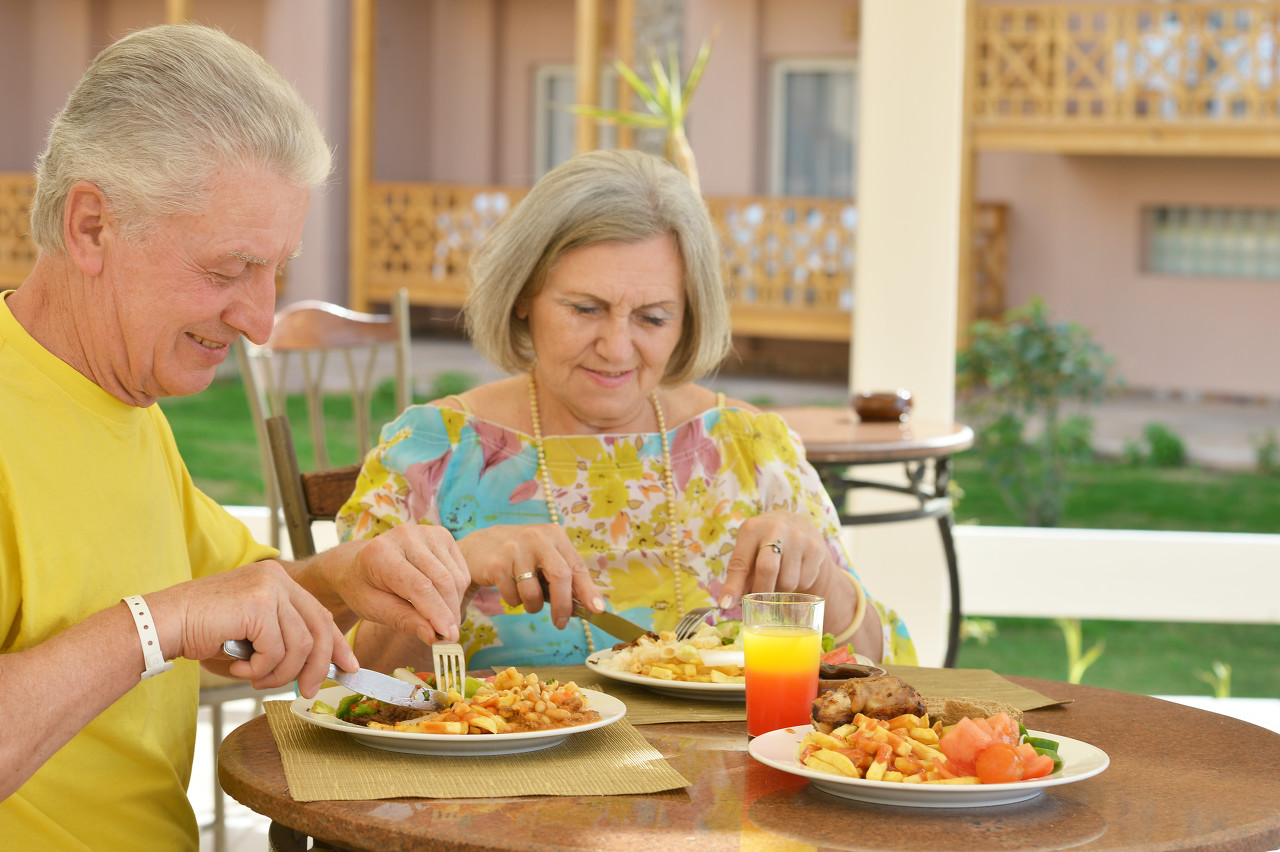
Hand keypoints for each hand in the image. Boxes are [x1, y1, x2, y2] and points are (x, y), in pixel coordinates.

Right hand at [154, 561, 356, 697]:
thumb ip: (282, 644)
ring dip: (279, 673)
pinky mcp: (259, 603)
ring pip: (300, 644)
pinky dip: (261, 669)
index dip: (336, 643)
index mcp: (278, 581)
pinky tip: (240, 669)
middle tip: (309, 691)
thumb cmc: (201, 633)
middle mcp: (278, 578)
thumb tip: (314, 670)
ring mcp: (270, 588)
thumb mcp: (251, 638)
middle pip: (319, 628)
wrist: (162, 624)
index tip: (348, 666)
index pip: (319, 614)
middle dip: (317, 666)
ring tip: (254, 679)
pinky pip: (277, 650)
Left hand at [327, 523, 470, 645]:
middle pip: (442, 580)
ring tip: (441, 620)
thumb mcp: (374, 609)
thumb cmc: (363, 588)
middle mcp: (405, 536)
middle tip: (449, 637)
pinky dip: (457, 592)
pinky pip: (460, 570)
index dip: (437, 613)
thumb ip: (403, 621)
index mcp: (381, 553)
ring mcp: (426, 532)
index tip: (449, 637)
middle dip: (449, 612)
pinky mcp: (441, 535)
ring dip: (454, 604)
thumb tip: (434, 636)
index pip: (419, 586)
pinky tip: (442, 601)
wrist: (359, 563)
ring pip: (455, 577)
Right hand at [458, 524, 603, 629]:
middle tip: (560, 623)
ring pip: (534, 592)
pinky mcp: (497, 564)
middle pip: (560, 576)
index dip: (589, 590)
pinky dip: (513, 601)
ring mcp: (516, 549)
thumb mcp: (542, 555)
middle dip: (563, 605)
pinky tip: (508, 589)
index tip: (597, 611)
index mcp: (554, 536)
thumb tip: (586, 605)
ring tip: (527, 599)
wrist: (476, 547)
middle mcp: (537, 538)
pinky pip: (513, 596)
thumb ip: (563, 574)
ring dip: (532, 606)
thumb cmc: (517, 556)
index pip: (577, 566)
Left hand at [718, 510, 837, 606]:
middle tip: (759, 603)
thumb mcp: (747, 550)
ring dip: (780, 590)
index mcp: (752, 529)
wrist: (799, 526)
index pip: (740, 562)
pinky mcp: (817, 549)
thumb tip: (727, 603)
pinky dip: (797, 585)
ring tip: (779, 578)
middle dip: (761, 592)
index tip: (725, 604)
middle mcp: (776, 528)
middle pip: (767, 570)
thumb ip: (738, 575)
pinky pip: (804, 582)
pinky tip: (795, 572)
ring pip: (787, 582)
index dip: (732, 586)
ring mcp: (799, 538)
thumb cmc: (764, 544)